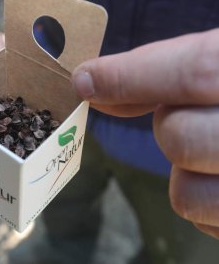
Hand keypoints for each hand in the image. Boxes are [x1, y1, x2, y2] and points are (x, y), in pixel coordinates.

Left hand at [71, 28, 218, 237]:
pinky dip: (202, 201)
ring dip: (185, 172)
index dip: (130, 76)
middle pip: (178, 136)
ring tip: (215, 154)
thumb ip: (163, 72)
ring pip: (184, 193)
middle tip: (194, 116)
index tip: (85, 80)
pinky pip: (202, 220)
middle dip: (169, 126)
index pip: (194, 71)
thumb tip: (91, 84)